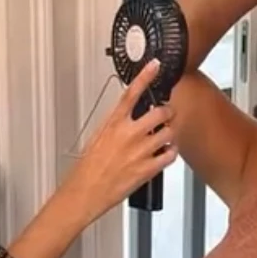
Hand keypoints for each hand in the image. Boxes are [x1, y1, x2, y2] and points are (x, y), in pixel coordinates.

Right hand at [61, 60, 178, 223]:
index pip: (132, 92)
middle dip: (167, 113)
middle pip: (161, 112)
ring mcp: (140, 151)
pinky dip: (170, 153)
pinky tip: (163, 154)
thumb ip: (116, 126)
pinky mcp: (148, 168)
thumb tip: (128, 118)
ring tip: (162, 139)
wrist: (85, 191)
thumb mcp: (97, 138)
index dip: (146, 76)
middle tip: (166, 116)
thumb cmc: (88, 168)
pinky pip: (171, 155)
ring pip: (169, 132)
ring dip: (169, 134)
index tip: (155, 66)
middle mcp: (129, 134)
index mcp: (113, 123)